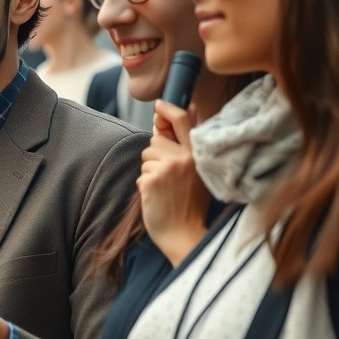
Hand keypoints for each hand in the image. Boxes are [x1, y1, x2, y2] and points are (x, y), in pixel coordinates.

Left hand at [140, 101, 209, 264]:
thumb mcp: (196, 172)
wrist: (186, 234)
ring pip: (146, 155)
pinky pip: (141, 172)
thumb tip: (179, 113)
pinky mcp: (152, 179)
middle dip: (155, 154)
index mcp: (198, 154)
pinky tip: (157, 197)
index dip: (168, 109)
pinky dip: (144, 184)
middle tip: (167, 178)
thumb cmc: (189, 205)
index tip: (158, 104)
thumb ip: (185, 146)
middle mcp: (184, 157)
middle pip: (156, 140)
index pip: (182, 121)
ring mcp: (168, 167)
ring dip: (149, 169)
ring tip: (164, 188)